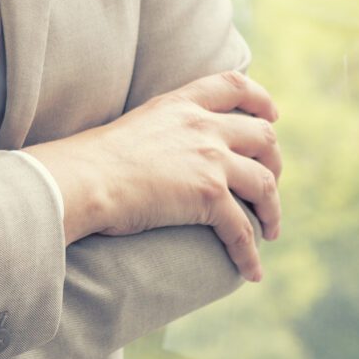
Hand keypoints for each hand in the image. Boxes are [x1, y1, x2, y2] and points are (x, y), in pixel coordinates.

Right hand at [31, 70, 281, 281]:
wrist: (84, 179)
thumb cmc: (93, 161)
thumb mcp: (136, 125)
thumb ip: (163, 129)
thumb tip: (162, 151)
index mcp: (182, 104)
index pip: (235, 86)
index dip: (261, 100)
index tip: (272, 116)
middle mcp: (203, 126)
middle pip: (263, 137)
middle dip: (274, 162)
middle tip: (269, 184)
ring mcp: (210, 158)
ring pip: (264, 183)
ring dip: (272, 210)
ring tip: (271, 230)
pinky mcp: (209, 194)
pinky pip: (242, 229)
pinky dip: (251, 254)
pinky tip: (253, 272)